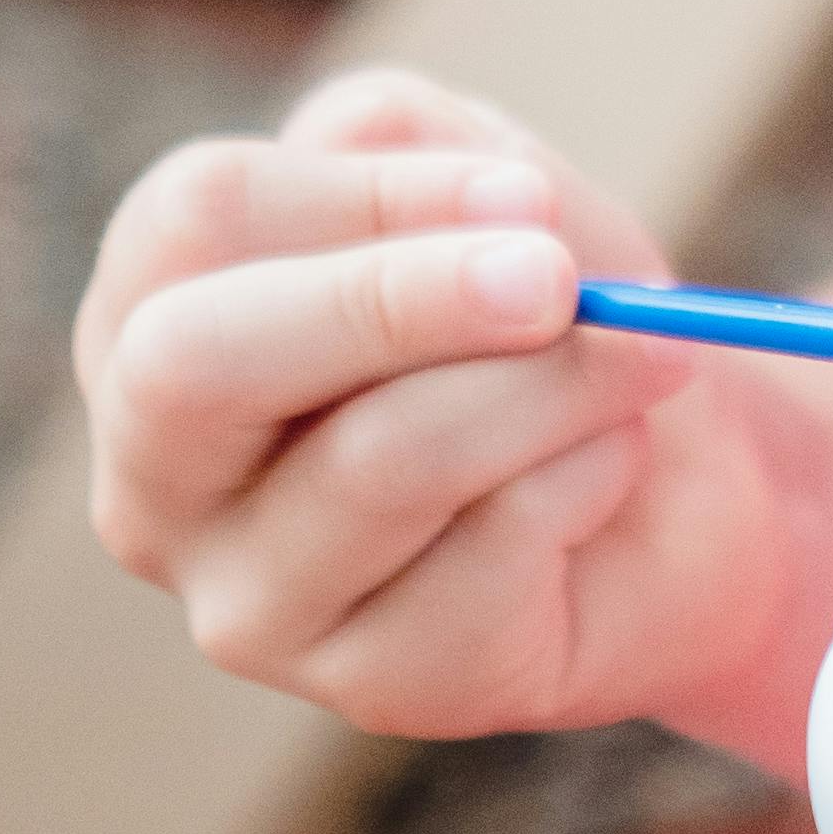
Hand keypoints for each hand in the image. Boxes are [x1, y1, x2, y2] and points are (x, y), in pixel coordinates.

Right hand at [77, 63, 790, 742]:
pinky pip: (491, 548)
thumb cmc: (544, 315)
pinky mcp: (372, 684)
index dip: (370, 188)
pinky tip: (608, 471)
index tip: (522, 196)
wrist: (685, 480)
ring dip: (550, 383)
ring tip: (641, 356)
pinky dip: (592, 470)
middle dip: (397, 298)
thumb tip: (486, 216)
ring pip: (379, 458)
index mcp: (147, 316)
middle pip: (194, 363)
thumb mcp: (478, 187)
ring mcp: (249, 601)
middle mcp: (158, 474)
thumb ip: (427, 148)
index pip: (193, 216)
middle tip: (554, 277)